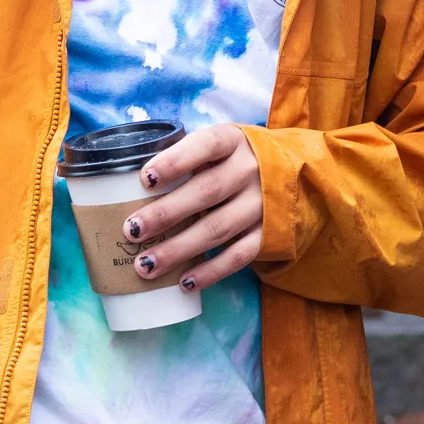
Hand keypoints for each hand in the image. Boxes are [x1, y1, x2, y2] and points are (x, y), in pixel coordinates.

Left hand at [122, 124, 263, 292]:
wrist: (295, 174)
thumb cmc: (236, 158)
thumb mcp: (221, 144)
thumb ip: (188, 156)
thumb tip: (129, 182)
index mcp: (233, 141)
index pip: (205, 146)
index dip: (175, 161)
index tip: (145, 179)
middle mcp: (250, 170)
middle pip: (206, 192)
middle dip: (165, 213)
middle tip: (130, 230)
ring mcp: (261, 204)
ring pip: (217, 228)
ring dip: (179, 249)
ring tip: (145, 265)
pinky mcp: (268, 234)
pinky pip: (237, 257)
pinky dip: (210, 271)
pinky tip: (183, 282)